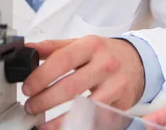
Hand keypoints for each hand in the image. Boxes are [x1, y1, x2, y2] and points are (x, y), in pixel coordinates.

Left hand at [22, 36, 144, 129]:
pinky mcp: (121, 105)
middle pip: (71, 87)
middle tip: (31, 106)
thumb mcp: (81, 43)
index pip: (62, 60)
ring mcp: (115, 86)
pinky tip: (65, 127)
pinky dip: (79, 125)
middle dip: (45, 100)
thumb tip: (29, 49)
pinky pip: (97, 119)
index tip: (27, 87)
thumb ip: (54, 47)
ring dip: (59, 120)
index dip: (41, 76)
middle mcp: (105, 65)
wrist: (137, 62)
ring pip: (84, 108)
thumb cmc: (105, 53)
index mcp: (91, 46)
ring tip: (43, 124)